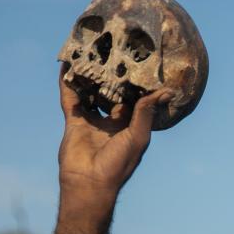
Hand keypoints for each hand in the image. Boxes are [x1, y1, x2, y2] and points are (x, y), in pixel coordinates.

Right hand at [57, 63, 172, 205]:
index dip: (135, 82)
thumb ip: (146, 112)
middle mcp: (111, 122)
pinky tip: (67, 64)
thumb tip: (166, 91)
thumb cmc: (119, 164)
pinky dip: (68, 82)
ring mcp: (92, 121)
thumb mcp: (138, 136)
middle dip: (111, 75)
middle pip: (111, 92)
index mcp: (130, 125)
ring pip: (90, 92)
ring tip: (90, 51)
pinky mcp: (74, 121)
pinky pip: (71, 97)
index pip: (134, 98)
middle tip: (112, 49)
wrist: (90, 184)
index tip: (138, 61)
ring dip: (89, 75)